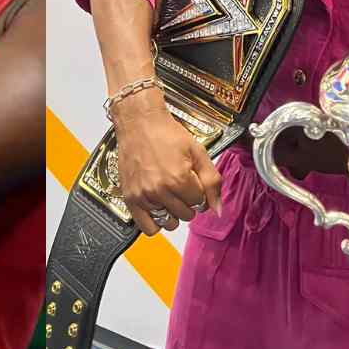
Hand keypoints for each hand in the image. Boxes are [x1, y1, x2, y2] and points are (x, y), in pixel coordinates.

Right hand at [111, 89, 221, 235]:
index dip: (199, 192)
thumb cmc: (166, 133)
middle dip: (187, 201)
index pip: (199, 203)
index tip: (192, 181)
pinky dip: (156, 221)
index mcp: (178, 179)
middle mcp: (159, 190)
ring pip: (169, 222)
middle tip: (180, 185)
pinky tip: (158, 206)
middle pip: (186, 214)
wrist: (139, 122)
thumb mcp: (198, 152)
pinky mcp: (130, 198)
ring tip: (169, 194)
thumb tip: (217, 209)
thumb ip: (212, 181)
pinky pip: (147, 227)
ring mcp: (143, 196)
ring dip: (173, 212)